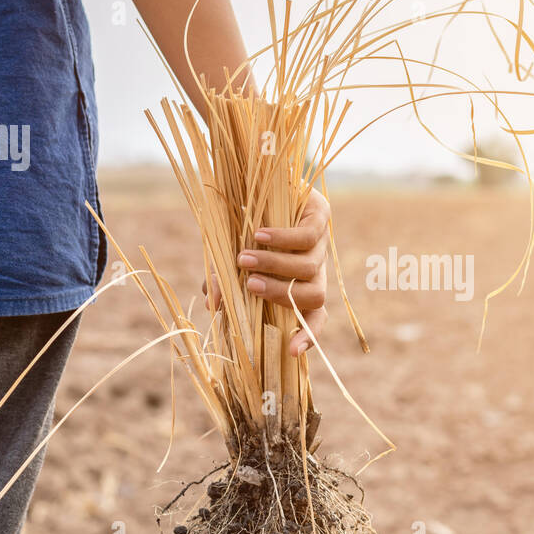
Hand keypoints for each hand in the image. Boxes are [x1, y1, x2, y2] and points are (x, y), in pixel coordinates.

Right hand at [205, 188, 329, 356]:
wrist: (262, 182)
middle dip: (280, 294)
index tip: (290, 351)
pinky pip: (306, 235)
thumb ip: (225, 283)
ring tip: (243, 258)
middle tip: (249, 285)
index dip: (308, 336)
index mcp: (300, 286)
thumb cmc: (245, 230)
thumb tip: (211, 306)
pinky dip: (281, 239)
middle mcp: (315, 270)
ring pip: (308, 268)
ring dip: (274, 265)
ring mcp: (321, 244)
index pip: (314, 318)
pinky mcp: (320, 216)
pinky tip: (257, 234)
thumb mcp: (231, 261)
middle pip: (313, 297)